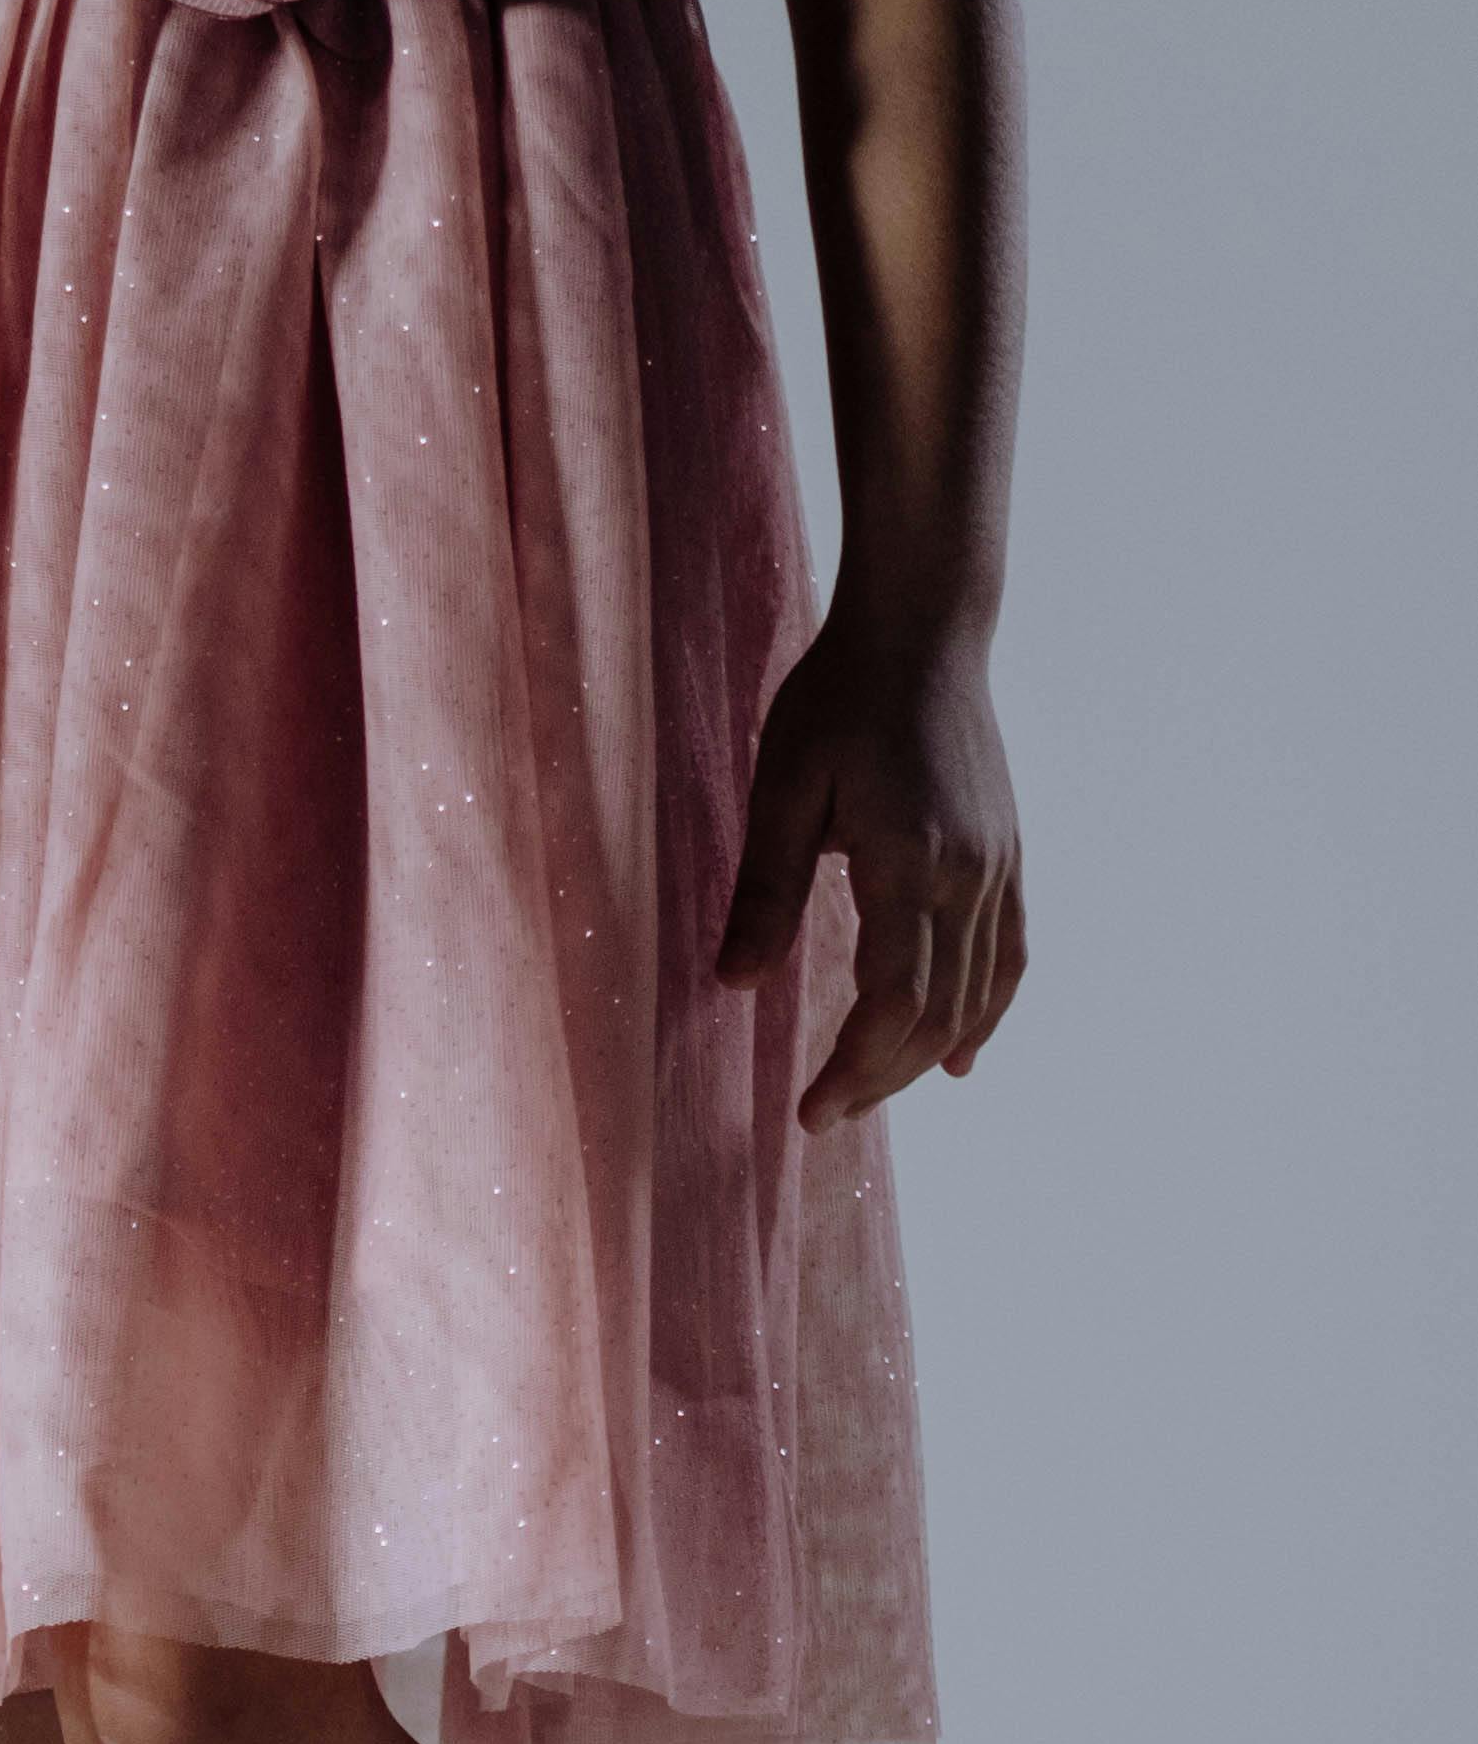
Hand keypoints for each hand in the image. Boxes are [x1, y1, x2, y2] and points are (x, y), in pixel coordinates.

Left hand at [718, 618, 1027, 1127]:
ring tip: (871, 1091)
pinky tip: (958, 1058)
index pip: (892, 1002)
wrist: (924, 629)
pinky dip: (985, 1013)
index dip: (855, 1068)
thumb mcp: (782, 788)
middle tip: (824, 1114)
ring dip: (923, 1055)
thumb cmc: (839, 698)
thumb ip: (765, 890)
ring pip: (975, 994)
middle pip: (936, 1014)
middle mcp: (967, 873)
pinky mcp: (1008, 854)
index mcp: (909, 859)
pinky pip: (1009, 955)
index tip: (811, 1110)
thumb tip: (734, 986)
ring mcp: (997, 865)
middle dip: (879, 1076)